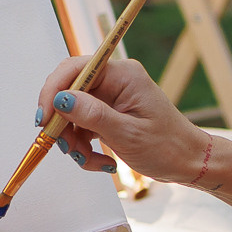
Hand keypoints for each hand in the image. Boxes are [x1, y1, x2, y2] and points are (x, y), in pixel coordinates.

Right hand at [34, 54, 209, 183]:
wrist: (187, 162)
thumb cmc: (167, 147)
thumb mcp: (128, 134)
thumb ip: (92, 115)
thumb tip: (60, 100)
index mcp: (123, 75)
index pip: (75, 69)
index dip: (53, 91)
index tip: (44, 119)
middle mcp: (114, 81)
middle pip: (69, 92)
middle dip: (63, 123)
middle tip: (66, 147)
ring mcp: (110, 97)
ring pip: (72, 113)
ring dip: (74, 140)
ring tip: (90, 160)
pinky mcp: (107, 113)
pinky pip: (82, 126)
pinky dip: (84, 146)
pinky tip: (102, 161)